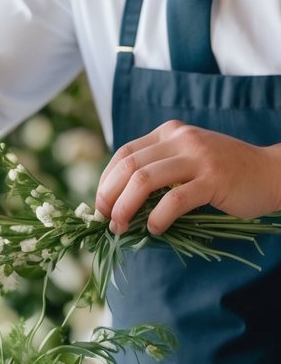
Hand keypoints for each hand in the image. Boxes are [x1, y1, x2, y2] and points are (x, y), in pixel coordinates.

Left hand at [96, 121, 280, 234]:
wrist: (271, 173)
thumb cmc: (225, 176)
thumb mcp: (187, 163)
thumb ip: (159, 173)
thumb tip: (118, 205)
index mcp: (169, 133)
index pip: (123, 154)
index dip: (105, 182)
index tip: (100, 207)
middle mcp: (181, 139)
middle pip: (128, 166)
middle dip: (109, 197)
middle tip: (107, 222)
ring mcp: (198, 157)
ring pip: (144, 180)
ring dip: (126, 208)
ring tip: (122, 228)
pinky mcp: (213, 179)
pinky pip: (174, 200)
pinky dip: (157, 218)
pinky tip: (155, 230)